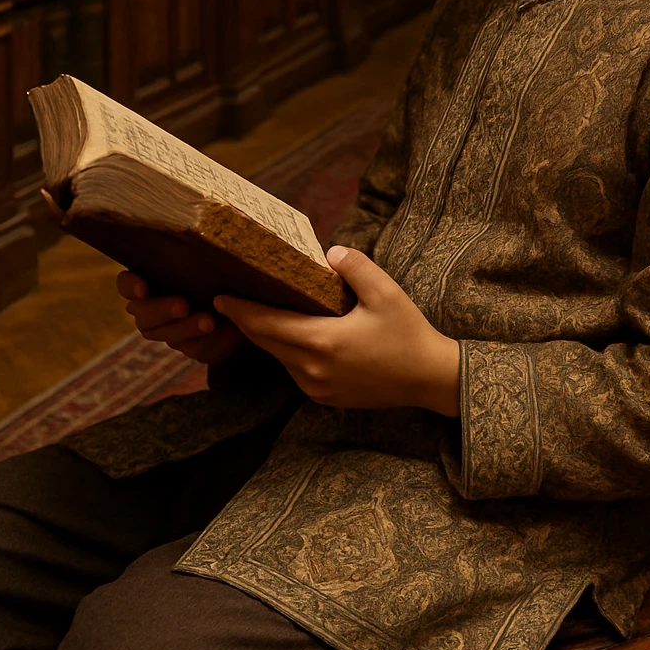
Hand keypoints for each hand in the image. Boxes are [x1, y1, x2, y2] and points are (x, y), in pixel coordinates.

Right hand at [116, 270, 249, 366]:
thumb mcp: (211, 262)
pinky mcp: (187, 345)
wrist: (243, 303)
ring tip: (208, 321)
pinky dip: (200, 340)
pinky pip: (187, 346)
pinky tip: (214, 333)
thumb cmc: (221, 271)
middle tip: (183, 306)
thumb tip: (203, 247)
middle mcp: (150, 306)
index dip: (130, 286)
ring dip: (185, 327)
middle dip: (161, 309)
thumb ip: (199, 258)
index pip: (126, 283)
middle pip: (141, 312)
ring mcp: (165, 329)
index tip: (143, 289)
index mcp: (150, 279)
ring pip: (162, 332)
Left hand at [213, 246, 460, 414]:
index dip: (240, 310)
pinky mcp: (325, 397)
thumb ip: (355, 267)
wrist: (430, 379)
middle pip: (267, 342)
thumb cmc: (408, 333)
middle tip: (231, 299)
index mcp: (322, 342)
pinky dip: (286, 351)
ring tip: (258, 312)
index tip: (219, 297)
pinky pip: (295, 370)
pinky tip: (291, 334)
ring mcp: (317, 388)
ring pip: (280, 357)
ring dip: (268, 336)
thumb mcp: (386, 292)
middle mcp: (312, 369)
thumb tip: (329, 252)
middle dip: (247, 321)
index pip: (267, 324)